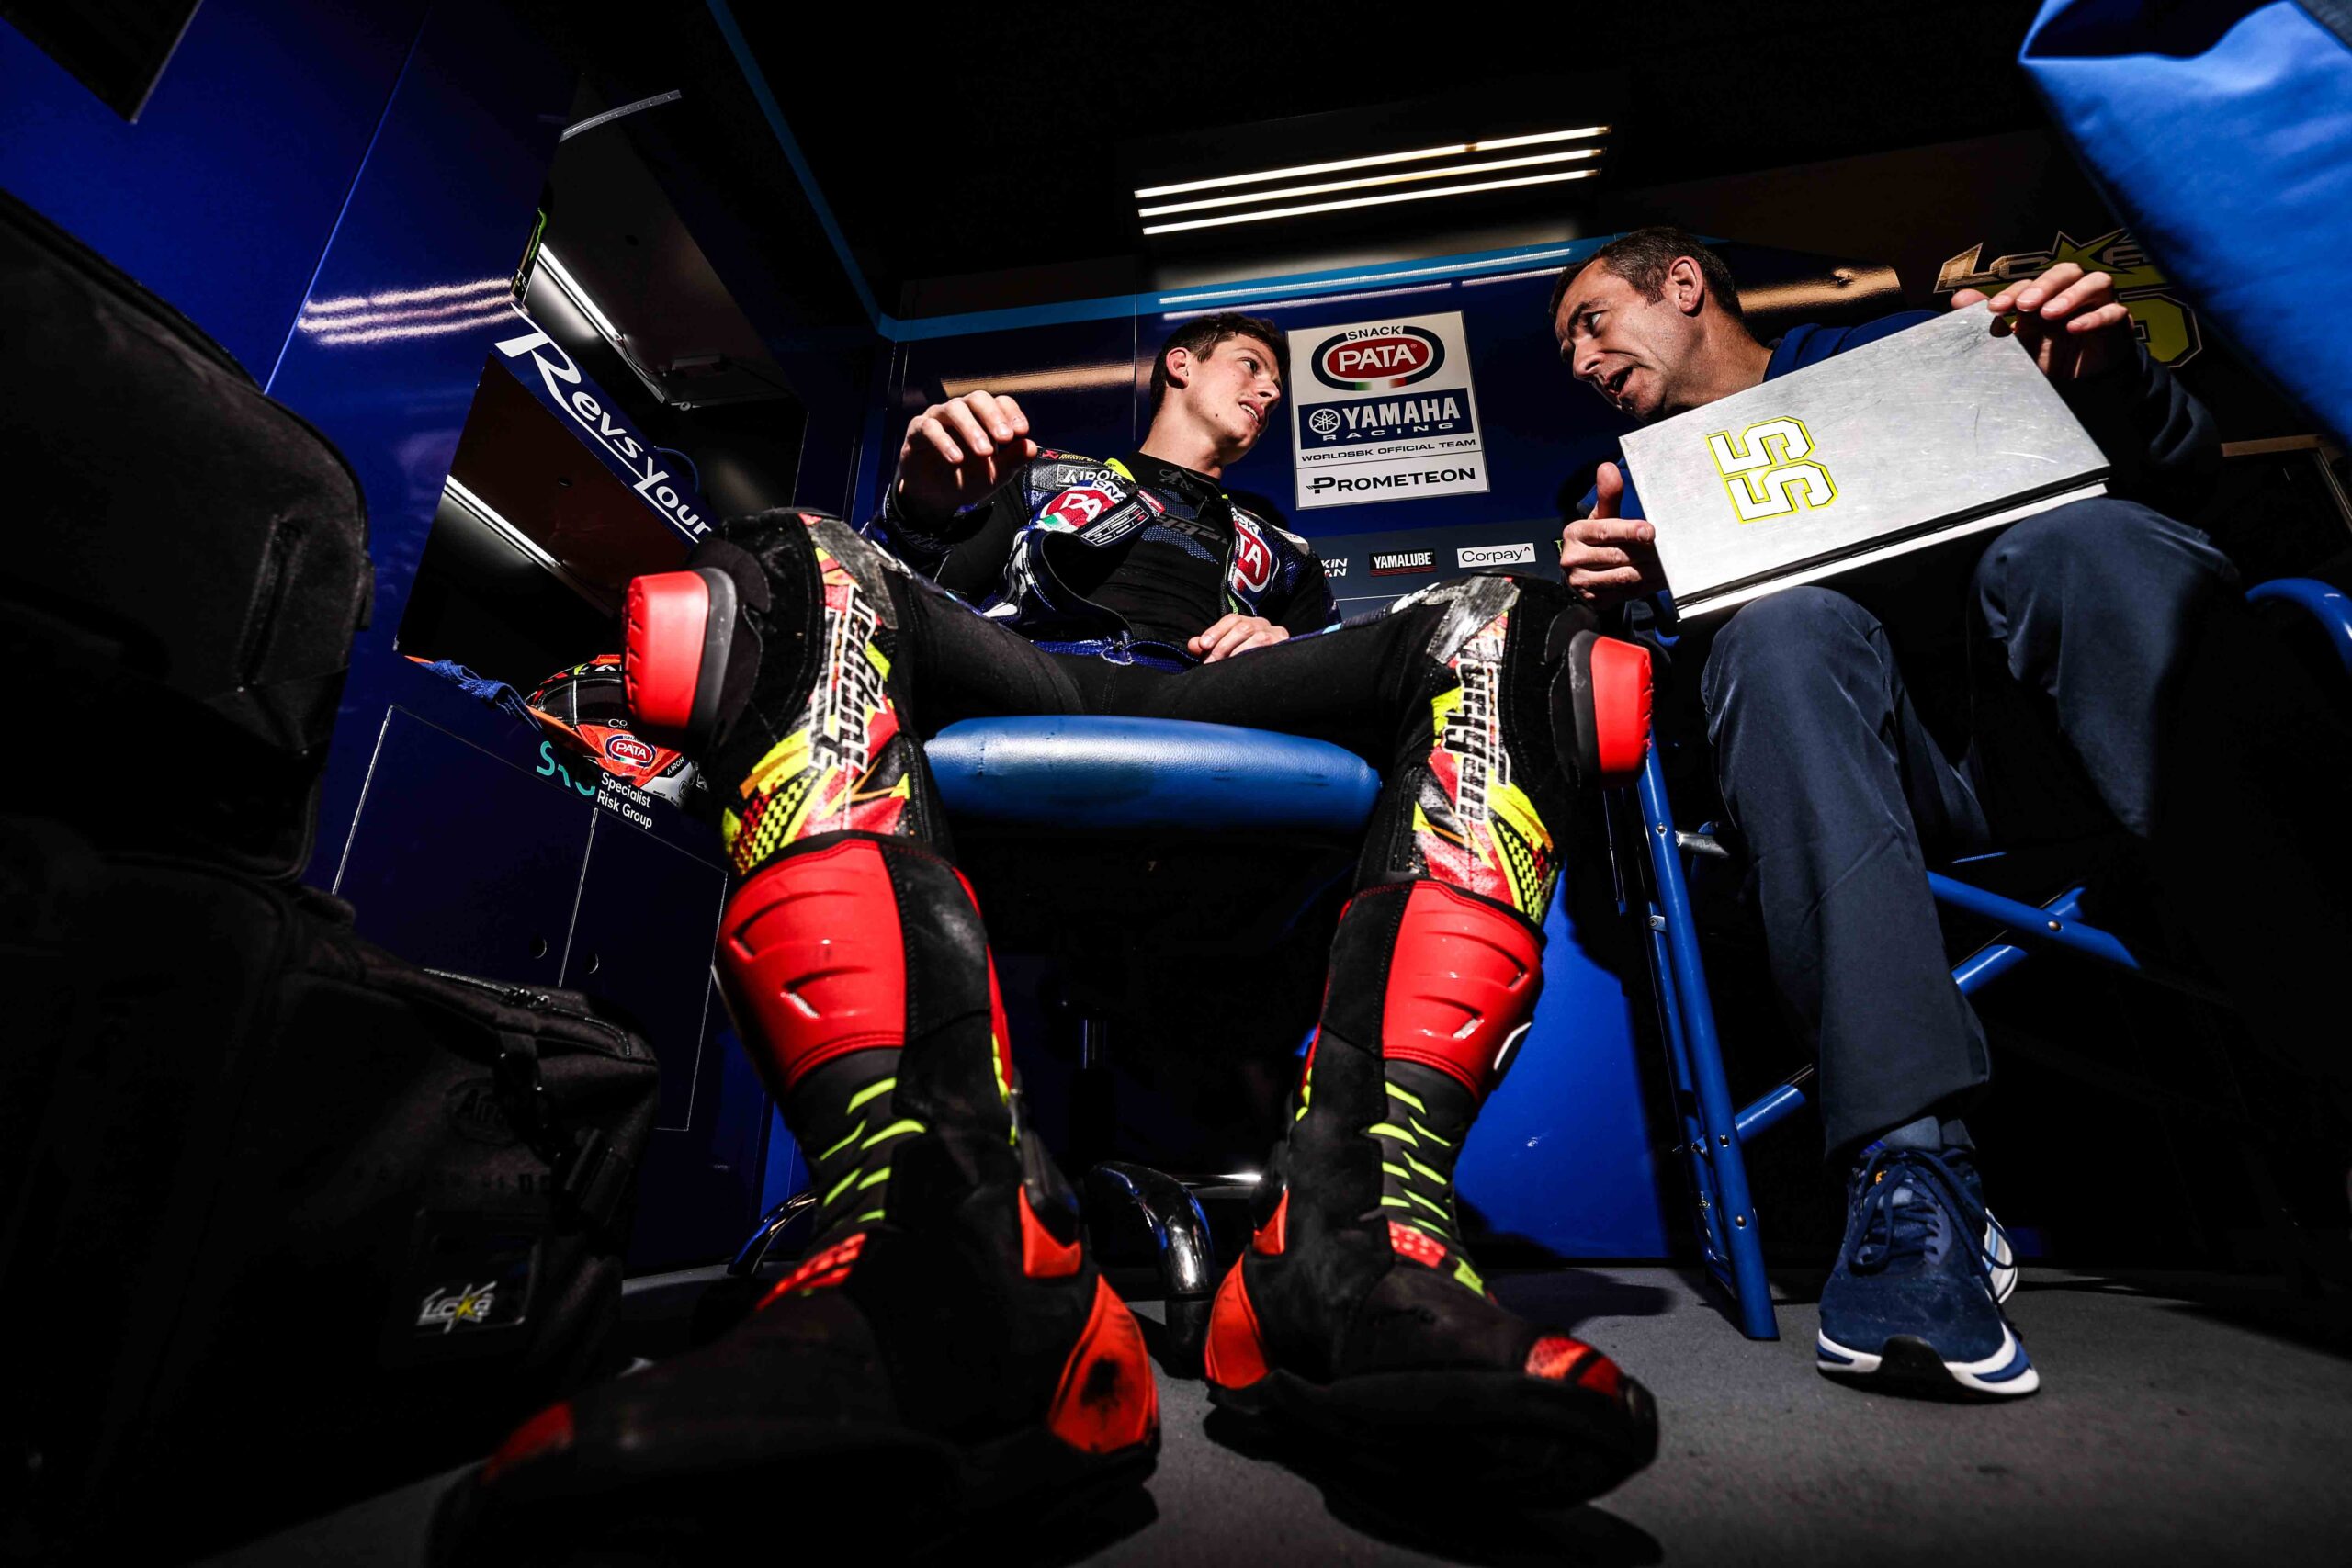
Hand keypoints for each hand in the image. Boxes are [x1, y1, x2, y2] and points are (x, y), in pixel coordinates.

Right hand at [894, 391, 1039, 523]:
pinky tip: (957, 459)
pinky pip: (930, 427)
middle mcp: (962, 411)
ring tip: (984, 452)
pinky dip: (944, 442)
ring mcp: (938, 417)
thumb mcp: (995, 474)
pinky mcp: (917, 429)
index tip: (1021, 432)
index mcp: (983, 417)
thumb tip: (1031, 446)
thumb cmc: (968, 478)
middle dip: (993, 417)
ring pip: (955, 410)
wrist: (937, 497)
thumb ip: (1013, 460)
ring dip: (972, 429)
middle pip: (978, 399)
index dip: (1012, 413)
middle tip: (1005, 437)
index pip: (1000, 402)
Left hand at [1188, 613, 1289, 663]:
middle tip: (1210, 663)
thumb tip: (1193, 644)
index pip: (1232, 619)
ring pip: (1257, 637)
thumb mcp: (1226, 653)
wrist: (1276, 678)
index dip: (1216, 631)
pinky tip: (1244, 668)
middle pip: (1243, 627)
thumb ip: (1210, 647)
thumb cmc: (1247, 663)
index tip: (1203, 645)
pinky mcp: (1286, 647)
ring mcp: (1278, 635)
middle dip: (1223, 645)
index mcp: (1249, 623)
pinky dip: (1253, 658)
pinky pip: (1269, 650)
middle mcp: (1265, 625)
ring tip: (1226, 668)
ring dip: (1237, 653)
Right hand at [1558, 462, 1661, 606]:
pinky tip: (1658, 578)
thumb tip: (1608, 468)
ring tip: (1667, 563)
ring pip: (1624, 576)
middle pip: (1618, 555)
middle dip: (1645, 552)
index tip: (1650, 531)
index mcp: (1574, 533)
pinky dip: (1645, 586)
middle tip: (1668, 549)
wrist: (1582, 574)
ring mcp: (1581, 582)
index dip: (1629, 531)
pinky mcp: (1593, 599)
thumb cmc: (1596, 540)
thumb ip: (1608, 496)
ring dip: (1649, 570)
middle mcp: (1572, 559)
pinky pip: (1626, 593)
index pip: (1605, 531)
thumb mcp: (1600, 518)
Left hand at [1949, 261, 2133, 381]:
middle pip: (2066, 271)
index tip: (1994, 309)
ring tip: (2050, 312)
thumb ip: (1992, 321)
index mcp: (2046, 296)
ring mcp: (2098, 304)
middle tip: (2025, 305)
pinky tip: (2075, 327)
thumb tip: (1958, 299)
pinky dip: (2094, 317)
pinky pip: (2113, 311)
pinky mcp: (2117, 322)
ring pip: (2095, 281)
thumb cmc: (2048, 354)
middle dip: (2044, 285)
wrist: (2080, 382)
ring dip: (2071, 294)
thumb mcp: (2015, 343)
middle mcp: (2073, 293)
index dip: (2012, 292)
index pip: (2031, 283)